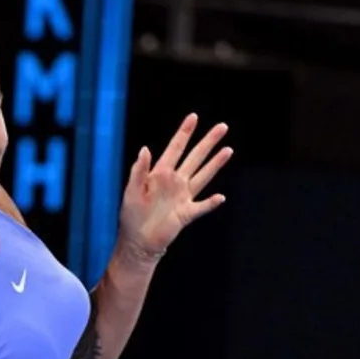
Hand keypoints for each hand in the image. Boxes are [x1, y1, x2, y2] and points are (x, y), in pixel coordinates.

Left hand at [118, 113, 232, 257]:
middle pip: (195, 158)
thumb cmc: (131, 216)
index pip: (175, 149)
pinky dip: (210, 203)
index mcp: (160, 174)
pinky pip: (202, 207)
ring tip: (228, 150)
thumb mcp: (131, 191)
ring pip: (203, 176)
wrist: (137, 241)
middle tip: (222, 127)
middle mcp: (175, 182)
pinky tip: (220, 197)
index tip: (194, 117)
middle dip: (208, 142)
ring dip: (215, 164)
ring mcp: (183, 197)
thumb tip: (145, 148)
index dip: (184, 133)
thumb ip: (139, 171)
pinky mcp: (186, 214)